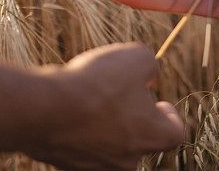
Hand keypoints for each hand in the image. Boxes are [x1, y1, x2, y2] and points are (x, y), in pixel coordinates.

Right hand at [25, 43, 182, 170]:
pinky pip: (81, 146)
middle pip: (140, 139)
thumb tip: (148, 75)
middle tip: (119, 95)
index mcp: (152, 137)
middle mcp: (127, 160)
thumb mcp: (138, 57)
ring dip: (104, 123)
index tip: (158, 103)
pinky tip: (69, 107)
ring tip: (90, 98)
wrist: (44, 109)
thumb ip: (151, 65)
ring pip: (109, 144)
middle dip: (133, 117)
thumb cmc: (98, 84)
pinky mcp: (67, 166)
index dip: (169, 116)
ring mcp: (96, 167)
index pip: (174, 134)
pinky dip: (78, 128)